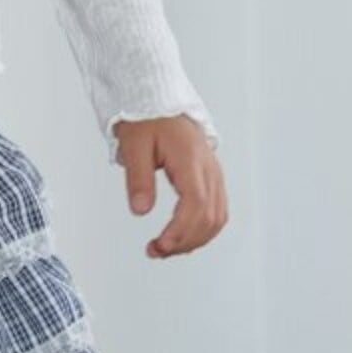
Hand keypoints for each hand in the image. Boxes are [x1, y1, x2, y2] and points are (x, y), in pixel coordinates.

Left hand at [114, 115, 228, 258]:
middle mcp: (209, 169)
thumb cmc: (148, 118)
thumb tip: (140, 210)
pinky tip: (182, 237)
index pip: (195, 204)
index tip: (160, 244)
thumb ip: (139, 178)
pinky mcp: (211, 178)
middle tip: (156, 250)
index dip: (180, 231)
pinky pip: (216, 210)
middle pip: (209, 217)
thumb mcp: (134, 145)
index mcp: (191, 160)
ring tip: (166, 248)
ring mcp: (214, 174)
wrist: (160, 102)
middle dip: (184, 241)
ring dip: (194, 239)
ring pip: (217, 218)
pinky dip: (202, 230)